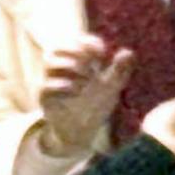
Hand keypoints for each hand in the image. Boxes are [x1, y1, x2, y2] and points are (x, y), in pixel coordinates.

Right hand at [34, 34, 132, 158]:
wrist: (81, 132)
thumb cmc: (94, 105)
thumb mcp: (110, 88)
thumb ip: (119, 71)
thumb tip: (129, 53)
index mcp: (76, 61)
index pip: (77, 41)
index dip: (88, 42)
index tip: (102, 53)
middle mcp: (60, 69)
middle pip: (57, 47)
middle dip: (74, 50)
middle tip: (90, 63)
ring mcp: (50, 82)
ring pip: (49, 62)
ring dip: (70, 65)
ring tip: (87, 79)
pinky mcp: (45, 99)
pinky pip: (45, 86)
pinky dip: (61, 85)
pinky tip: (77, 91)